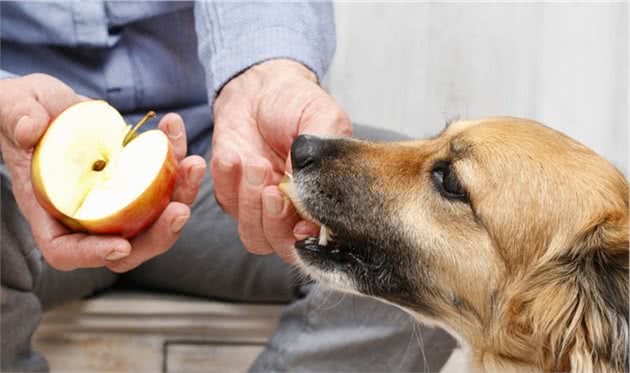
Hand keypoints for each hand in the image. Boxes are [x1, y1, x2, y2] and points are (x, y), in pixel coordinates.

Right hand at [0, 74, 205, 271]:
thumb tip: (29, 129)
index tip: (121, 246)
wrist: (48, 103)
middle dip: (159, 234)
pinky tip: (173, 128)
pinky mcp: (137, 178)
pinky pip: (164, 179)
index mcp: (50, 208)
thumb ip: (17, 117)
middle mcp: (87, 212)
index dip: (93, 255)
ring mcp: (116, 198)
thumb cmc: (20, 112)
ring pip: (155, 216)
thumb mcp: (12, 107)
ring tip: (193, 164)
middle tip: (180, 210)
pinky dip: (175, 158)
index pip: (66, 250)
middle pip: (126, 244)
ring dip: (181, 193)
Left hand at [211, 59, 351, 262]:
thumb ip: (323, 157)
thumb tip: (308, 193)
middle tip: (272, 189)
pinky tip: (232, 156)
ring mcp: (262, 206)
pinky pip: (227, 204)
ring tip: (254, 164)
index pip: (320, 239)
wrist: (261, 86)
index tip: (301, 223)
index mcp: (323, 200)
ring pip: (254, 236)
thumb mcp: (324, 120)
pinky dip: (228, 182)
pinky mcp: (232, 194)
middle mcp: (294, 211)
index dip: (310, 240)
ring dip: (251, 205)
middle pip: (284, 247)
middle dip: (276, 222)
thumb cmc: (298, 103)